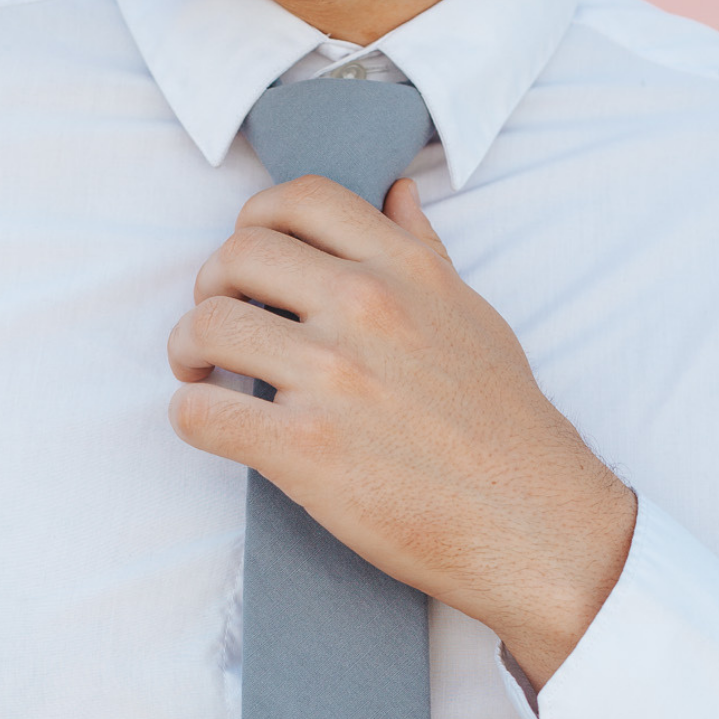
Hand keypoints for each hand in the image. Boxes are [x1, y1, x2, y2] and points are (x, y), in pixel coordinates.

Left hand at [168, 174, 635, 688]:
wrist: (531, 524)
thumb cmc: (506, 427)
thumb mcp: (474, 317)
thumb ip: (425, 253)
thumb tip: (396, 194)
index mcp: (405, 269)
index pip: (299, 200)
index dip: (254, 224)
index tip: (249, 266)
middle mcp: (366, 308)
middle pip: (237, 256)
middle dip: (210, 287)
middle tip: (216, 327)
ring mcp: (333, 378)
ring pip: (207, 327)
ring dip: (187, 350)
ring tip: (200, 375)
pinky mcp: (306, 450)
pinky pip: (202, 414)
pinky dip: (190, 417)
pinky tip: (208, 424)